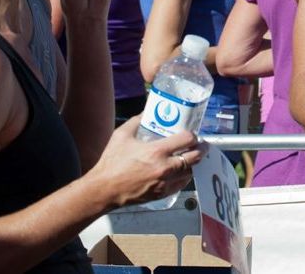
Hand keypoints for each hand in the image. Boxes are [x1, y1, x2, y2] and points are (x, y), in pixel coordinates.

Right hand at [87, 116, 206, 207]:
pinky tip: (182, 171)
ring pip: (190, 171)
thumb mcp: (122, 135)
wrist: (103, 189)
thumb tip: (147, 111)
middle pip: (195, 157)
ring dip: (193, 163)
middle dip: (201, 149)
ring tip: (192, 157)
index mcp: (156, 151)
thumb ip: (136, 121)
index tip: (193, 134)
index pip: (187, 139)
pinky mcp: (161, 194)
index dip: (193, 135)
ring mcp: (164, 182)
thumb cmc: (111, 162)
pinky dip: (184, 177)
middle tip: (201, 145)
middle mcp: (164, 167)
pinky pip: (181, 184)